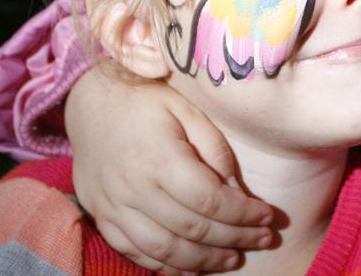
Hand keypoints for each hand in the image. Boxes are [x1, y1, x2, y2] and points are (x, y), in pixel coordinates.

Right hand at [66, 67, 274, 272]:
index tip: (269, 217)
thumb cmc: (147, 101)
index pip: (211, 201)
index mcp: (160, 159)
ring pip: (164, 249)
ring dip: (203, 261)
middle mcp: (134, 188)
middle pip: (192, 229)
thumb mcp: (188, 110)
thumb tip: (237, 192)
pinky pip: (133, 251)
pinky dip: (163, 265)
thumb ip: (215, 150)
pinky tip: (190, 268)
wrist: (90, 102)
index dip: (244, 214)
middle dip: (234, 239)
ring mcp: (114, 206)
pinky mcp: (101, 215)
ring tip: (233, 260)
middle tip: (264, 240)